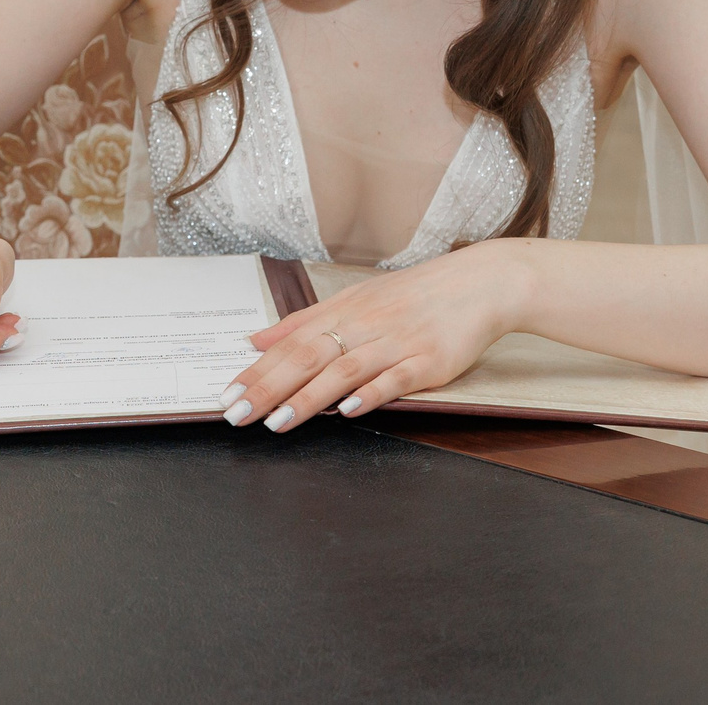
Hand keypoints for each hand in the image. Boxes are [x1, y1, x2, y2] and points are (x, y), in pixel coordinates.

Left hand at [222, 242, 528, 432]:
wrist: (479, 284)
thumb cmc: (415, 295)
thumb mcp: (355, 299)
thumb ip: (305, 322)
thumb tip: (257, 340)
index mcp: (344, 311)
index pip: (291, 343)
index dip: (258, 370)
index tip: (228, 393)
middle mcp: (364, 326)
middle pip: (309, 357)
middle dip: (269, 387)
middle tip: (237, 413)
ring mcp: (396, 344)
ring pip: (344, 371)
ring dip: (309, 398)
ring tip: (278, 423)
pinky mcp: (428, 361)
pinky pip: (395, 379)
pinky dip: (371, 394)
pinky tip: (349, 411)